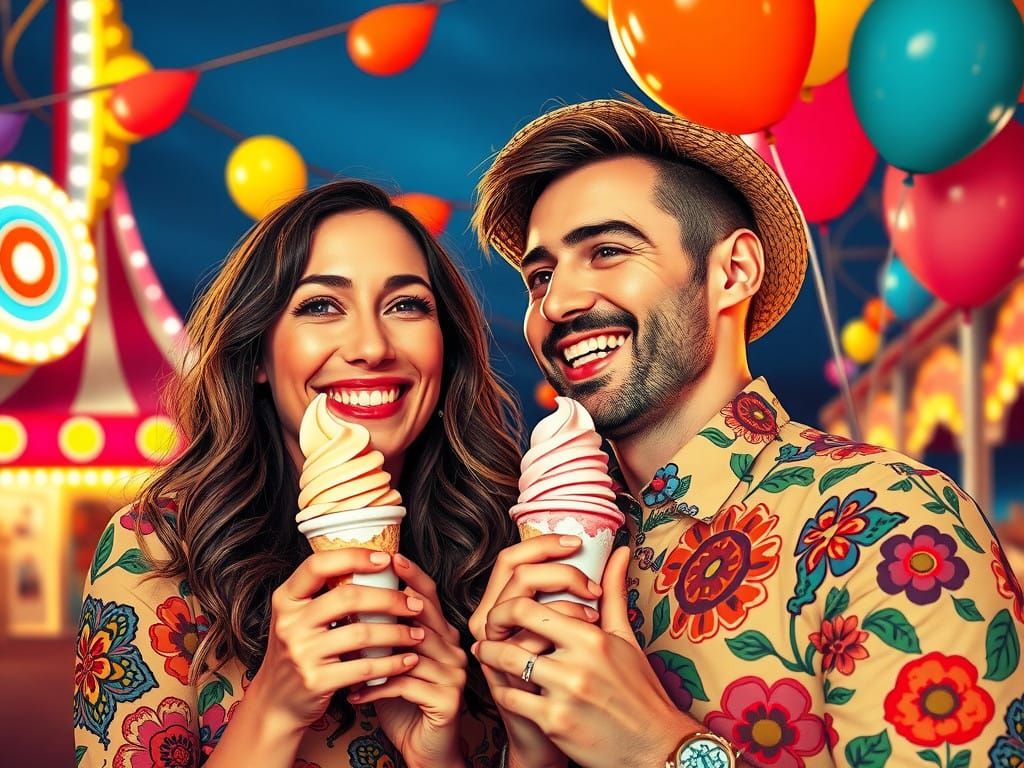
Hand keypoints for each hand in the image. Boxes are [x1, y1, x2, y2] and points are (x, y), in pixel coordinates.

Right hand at [247, 549, 425, 732]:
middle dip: (389, 598)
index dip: (354, 557)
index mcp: (286, 599)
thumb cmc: (299, 651)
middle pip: (348, 597)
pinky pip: (364, 668)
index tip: (386, 559)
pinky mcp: (316, 681)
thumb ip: (324, 595)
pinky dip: (391, 663)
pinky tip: (407, 660)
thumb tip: (376, 567)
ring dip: (397, 633)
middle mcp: (290, 623)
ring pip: (361, 633)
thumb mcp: (299, 618)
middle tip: (414, 604)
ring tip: (417, 634)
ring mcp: (301, 653)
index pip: (318, 565)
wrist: (277, 702)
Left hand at [349, 554, 467, 767]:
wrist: (427, 752)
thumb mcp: (392, 664)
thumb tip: (348, 606)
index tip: (390, 557)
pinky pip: (406, 685)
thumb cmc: (405, 704)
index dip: (412, 575)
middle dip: (394, 600)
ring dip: (376, 651)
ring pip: (412, 650)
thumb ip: (383, 637)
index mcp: (442, 635)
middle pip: (424, 615)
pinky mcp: (447, 700)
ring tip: (345, 650)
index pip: (429, 596)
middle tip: (363, 588)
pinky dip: (377, 688)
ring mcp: (453, 674)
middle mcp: (453, 650)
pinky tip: (354, 694)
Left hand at [473, 547, 698, 767]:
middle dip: (493, 626)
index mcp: (593, 637)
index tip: (507, 610)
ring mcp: (564, 694)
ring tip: (487, 654)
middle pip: (514, 625)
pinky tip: (505, 686)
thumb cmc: (640, 691)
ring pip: (507, 662)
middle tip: (488, 631)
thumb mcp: (626, 640)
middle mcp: (578, 663)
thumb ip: (613, 593)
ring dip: (490, 656)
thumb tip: (617, 550)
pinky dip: (502, 689)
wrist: (654, 747)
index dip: (511, 603)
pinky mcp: (554, 723)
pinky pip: (511, 697)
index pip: (534, 604)